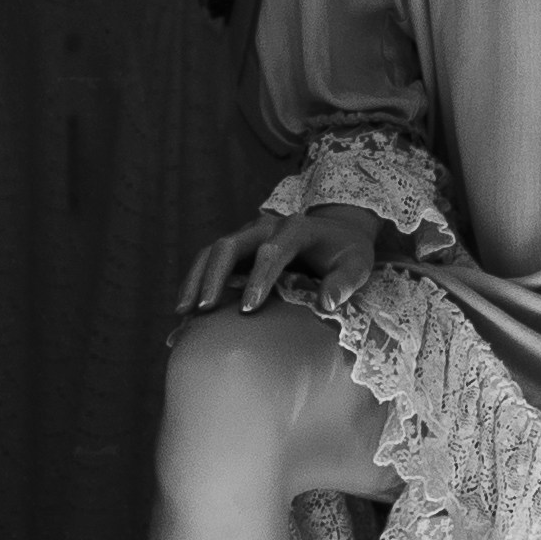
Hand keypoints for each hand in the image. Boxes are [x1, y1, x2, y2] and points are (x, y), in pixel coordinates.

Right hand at [179, 201, 382, 318]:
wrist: (336, 235)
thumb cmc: (346, 254)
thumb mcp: (357, 265)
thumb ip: (345, 282)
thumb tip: (327, 304)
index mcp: (296, 229)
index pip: (272, 250)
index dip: (258, 278)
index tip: (247, 307)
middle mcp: (265, 227)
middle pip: (230, 245)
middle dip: (214, 276)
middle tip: (204, 309)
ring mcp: (247, 237)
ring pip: (212, 252)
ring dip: (196, 280)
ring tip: (183, 312)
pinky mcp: (238, 250)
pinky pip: (210, 262)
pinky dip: (196, 283)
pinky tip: (186, 310)